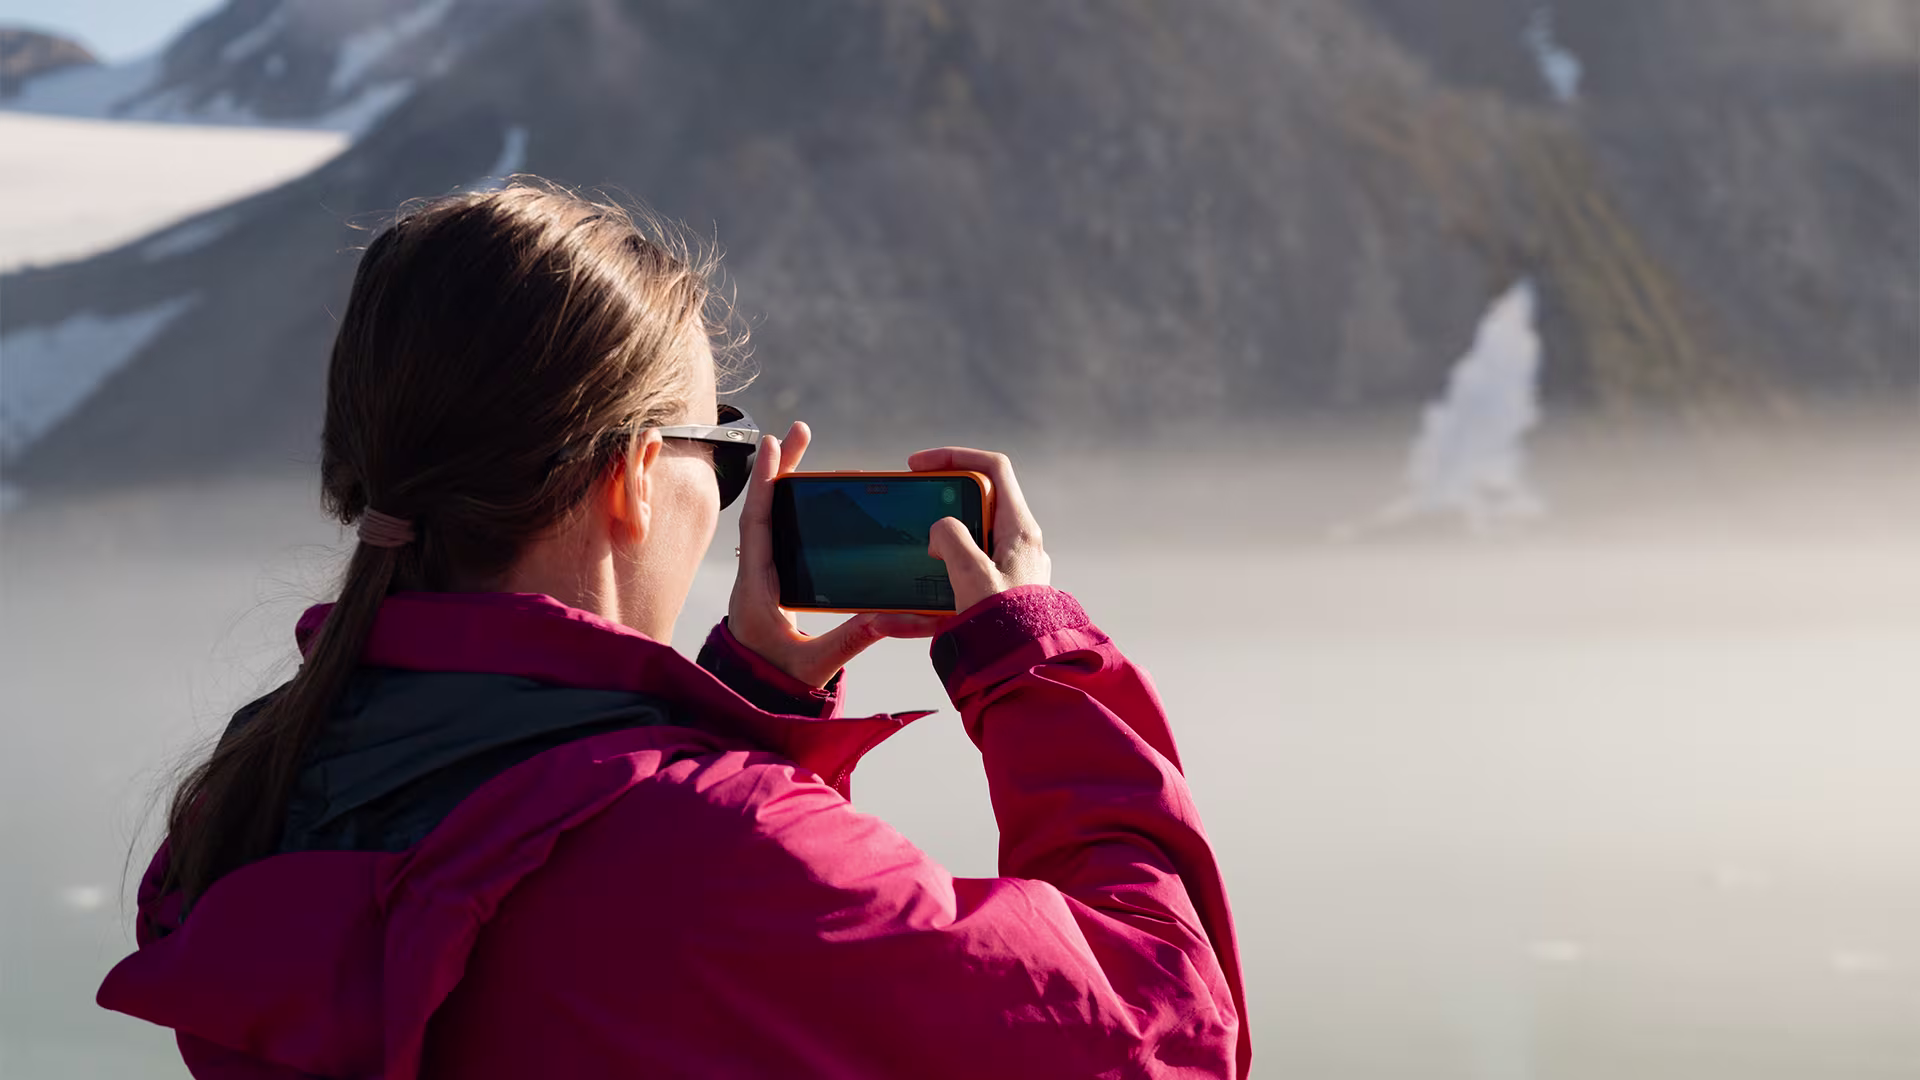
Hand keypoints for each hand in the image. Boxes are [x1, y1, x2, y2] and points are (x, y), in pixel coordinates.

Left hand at [728, 422, 943, 687]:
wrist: (747, 696)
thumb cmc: (773, 683)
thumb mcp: (811, 665)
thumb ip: (847, 642)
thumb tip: (885, 619)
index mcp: (756, 587)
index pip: (757, 525)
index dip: (766, 484)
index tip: (773, 444)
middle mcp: (755, 573)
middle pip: (763, 509)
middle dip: (780, 468)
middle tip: (798, 430)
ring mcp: (762, 574)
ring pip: (769, 518)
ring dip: (785, 483)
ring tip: (803, 447)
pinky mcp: (772, 580)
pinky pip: (777, 533)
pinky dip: (789, 506)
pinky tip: (809, 493)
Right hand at [910, 447, 1051, 613]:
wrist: (1021, 675)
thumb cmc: (1003, 626)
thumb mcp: (969, 575)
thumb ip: (951, 538)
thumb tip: (941, 530)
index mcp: (1019, 530)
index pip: (992, 469)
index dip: (954, 456)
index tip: (918, 465)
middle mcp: (1020, 544)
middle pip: (978, 502)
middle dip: (941, 504)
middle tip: (914, 511)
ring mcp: (1011, 568)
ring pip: (969, 540)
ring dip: (937, 546)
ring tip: (911, 561)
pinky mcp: (999, 592)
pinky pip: (965, 575)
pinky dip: (939, 581)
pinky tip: (903, 612)